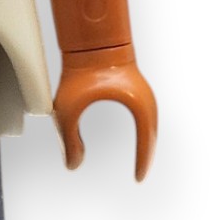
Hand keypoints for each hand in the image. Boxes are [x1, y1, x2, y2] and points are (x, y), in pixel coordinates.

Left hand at [53, 44, 157, 179]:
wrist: (89, 40)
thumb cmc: (78, 71)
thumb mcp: (67, 109)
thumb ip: (69, 140)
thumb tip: (73, 167)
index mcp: (138, 104)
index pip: (147, 140)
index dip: (143, 161)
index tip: (138, 179)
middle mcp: (146, 99)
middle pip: (153, 134)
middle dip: (148, 155)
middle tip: (140, 175)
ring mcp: (143, 92)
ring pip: (150, 124)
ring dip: (147, 141)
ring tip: (141, 160)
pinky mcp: (136, 88)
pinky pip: (144, 115)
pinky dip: (143, 129)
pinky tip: (138, 137)